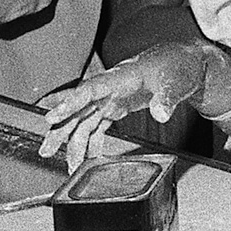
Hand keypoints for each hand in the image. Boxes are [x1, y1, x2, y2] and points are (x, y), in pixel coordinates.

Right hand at [39, 43, 222, 168]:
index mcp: (120, 77)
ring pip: (84, 121)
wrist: (185, 64)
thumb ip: (167, 98)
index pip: (89, 90)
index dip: (69, 103)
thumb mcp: (176, 81)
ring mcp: (111, 98)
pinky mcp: (116, 107)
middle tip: (46, 150)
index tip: (50, 118)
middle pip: (78, 109)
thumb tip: (161, 113)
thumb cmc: (177, 67)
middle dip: (60, 130)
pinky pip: (97, 126)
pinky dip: (91, 142)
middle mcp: (109, 88)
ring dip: (74, 143)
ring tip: (69, 167)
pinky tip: (88, 158)